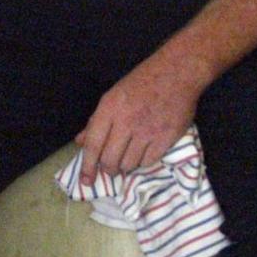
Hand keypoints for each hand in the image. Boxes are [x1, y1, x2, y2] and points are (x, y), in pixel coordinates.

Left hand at [75, 51, 208, 185]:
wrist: (176, 74)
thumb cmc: (140, 84)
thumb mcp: (112, 97)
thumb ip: (96, 122)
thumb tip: (79, 142)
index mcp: (109, 109)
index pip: (93, 145)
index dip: (87, 166)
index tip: (85, 182)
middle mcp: (126, 122)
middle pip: (110, 160)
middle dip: (107, 170)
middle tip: (110, 169)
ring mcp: (147, 131)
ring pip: (129, 164)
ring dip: (125, 167)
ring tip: (127, 159)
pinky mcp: (167, 138)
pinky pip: (148, 162)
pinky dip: (143, 163)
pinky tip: (143, 154)